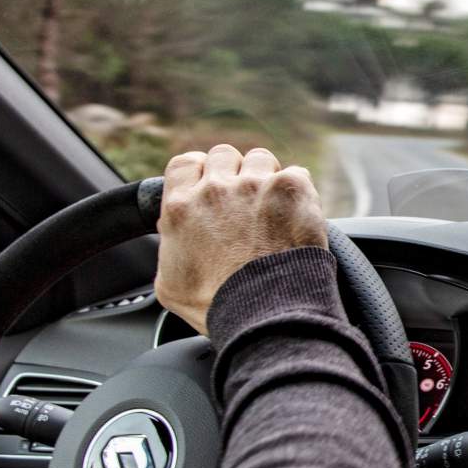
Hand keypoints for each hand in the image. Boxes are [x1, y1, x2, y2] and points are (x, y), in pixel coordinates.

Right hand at [154, 145, 327, 334]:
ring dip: (266, 177)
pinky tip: (297, 214)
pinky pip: (295, 173)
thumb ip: (169, 249)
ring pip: (260, 159)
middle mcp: (214, 190)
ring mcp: (254, 185)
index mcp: (181, 208)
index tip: (210, 183)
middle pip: (224, 155)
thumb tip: (174, 236)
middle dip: (234, 173)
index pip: (185, 164)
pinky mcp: (290, 189)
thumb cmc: (220, 305)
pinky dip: (298, 191)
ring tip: (274, 207)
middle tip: (246, 201)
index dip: (200, 171)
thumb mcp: (170, 284)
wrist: (265, 312)